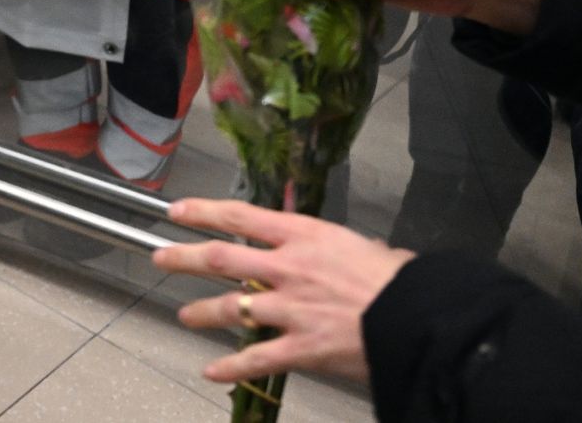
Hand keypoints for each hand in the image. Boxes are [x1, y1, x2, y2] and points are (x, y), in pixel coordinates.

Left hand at [153, 199, 414, 385]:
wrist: (420, 317)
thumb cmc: (399, 279)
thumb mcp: (360, 245)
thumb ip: (332, 248)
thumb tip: (335, 251)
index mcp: (304, 235)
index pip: (240, 216)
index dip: (203, 212)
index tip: (177, 210)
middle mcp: (288, 268)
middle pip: (221, 258)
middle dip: (185, 257)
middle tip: (160, 257)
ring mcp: (290, 308)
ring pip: (231, 307)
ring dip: (202, 312)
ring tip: (185, 316)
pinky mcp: (300, 347)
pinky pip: (256, 358)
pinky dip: (231, 367)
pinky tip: (211, 371)